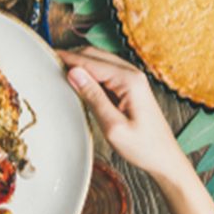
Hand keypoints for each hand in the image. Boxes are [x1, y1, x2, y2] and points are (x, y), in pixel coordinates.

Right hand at [58, 46, 185, 179]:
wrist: (165, 158)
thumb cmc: (143, 147)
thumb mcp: (113, 126)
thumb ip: (93, 97)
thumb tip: (74, 73)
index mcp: (129, 81)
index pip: (91, 62)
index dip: (67, 58)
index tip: (48, 56)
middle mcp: (132, 74)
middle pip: (95, 55)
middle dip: (72, 56)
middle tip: (49, 62)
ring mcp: (133, 79)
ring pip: (100, 61)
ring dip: (80, 63)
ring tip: (59, 70)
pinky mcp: (131, 87)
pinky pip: (106, 72)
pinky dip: (90, 72)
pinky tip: (78, 81)